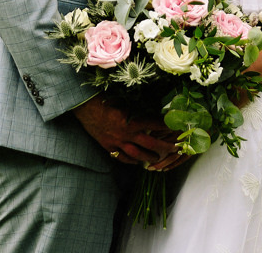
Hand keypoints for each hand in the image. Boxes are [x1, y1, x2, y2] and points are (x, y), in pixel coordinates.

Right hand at [72, 96, 188, 170]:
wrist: (84, 106)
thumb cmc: (105, 99)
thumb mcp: (124, 101)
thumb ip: (138, 109)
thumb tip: (155, 112)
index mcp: (132, 119)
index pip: (155, 125)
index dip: (167, 127)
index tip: (176, 128)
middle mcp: (127, 133)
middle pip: (151, 145)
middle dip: (165, 147)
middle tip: (175, 149)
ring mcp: (117, 142)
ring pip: (138, 155)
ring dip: (150, 158)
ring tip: (158, 159)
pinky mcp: (109, 147)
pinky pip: (123, 158)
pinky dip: (132, 161)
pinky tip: (138, 162)